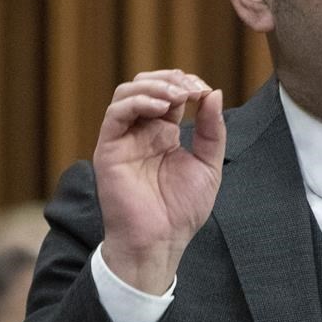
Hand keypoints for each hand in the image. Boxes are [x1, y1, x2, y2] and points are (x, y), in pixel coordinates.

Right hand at [92, 70, 225, 293]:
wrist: (160, 241)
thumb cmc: (182, 210)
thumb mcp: (208, 165)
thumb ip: (211, 130)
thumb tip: (213, 93)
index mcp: (163, 133)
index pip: (169, 93)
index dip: (186, 84)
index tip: (204, 92)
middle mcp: (141, 132)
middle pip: (146, 85)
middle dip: (171, 79)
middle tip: (192, 88)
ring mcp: (124, 139)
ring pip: (128, 92)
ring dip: (155, 86)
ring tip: (179, 96)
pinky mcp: (108, 149)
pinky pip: (115, 114)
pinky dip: (137, 102)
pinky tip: (161, 108)